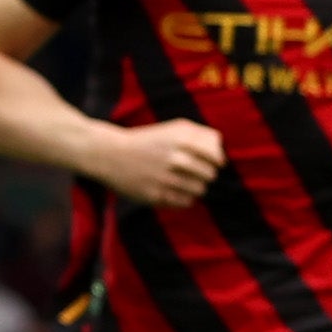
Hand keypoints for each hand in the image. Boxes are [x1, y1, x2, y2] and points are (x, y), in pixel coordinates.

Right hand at [93, 118, 226, 208]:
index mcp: (181, 139)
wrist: (110, 154)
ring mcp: (165, 178)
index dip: (217, 162)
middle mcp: (175, 158)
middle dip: (204, 174)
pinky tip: (173, 190)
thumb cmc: (148, 140)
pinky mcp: (155, 195)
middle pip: (210, 175)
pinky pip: (185, 202)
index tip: (212, 163)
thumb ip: (202, 136)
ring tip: (181, 181)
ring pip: (199, 190)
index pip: (216, 158)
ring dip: (194, 187)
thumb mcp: (174, 128)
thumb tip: (221, 154)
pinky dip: (183, 198)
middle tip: (192, 172)